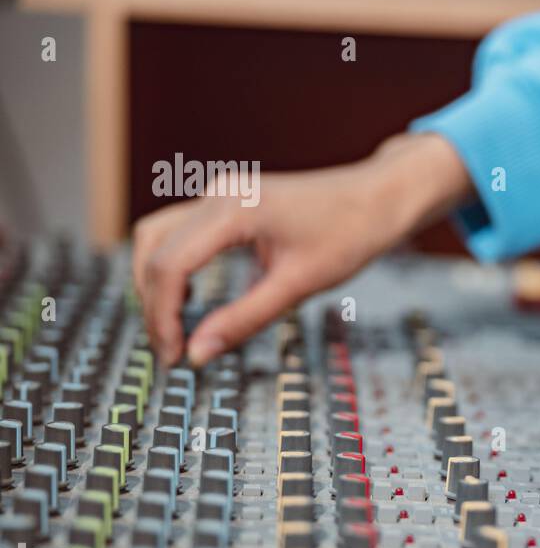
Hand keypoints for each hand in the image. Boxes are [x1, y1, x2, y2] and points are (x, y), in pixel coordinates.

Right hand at [132, 133, 470, 366]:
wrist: (379, 197)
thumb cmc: (350, 235)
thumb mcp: (299, 285)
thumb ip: (244, 320)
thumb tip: (198, 354)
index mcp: (233, 210)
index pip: (170, 266)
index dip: (162, 317)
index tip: (174, 356)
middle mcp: (218, 193)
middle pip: (153, 249)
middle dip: (153, 304)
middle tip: (171, 350)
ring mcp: (220, 191)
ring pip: (158, 236)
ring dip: (156, 282)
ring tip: (174, 328)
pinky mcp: (228, 198)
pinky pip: (180, 230)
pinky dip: (174, 264)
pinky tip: (191, 299)